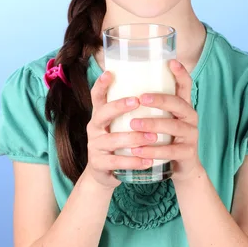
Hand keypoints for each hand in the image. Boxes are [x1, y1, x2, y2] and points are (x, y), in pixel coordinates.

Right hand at [85, 70, 157, 190]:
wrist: (104, 174)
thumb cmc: (118, 144)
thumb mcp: (118, 126)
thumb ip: (130, 112)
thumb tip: (153, 88)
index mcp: (99, 116)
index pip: (96, 97)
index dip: (101, 84)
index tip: (110, 72)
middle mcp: (94, 128)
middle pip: (102, 114)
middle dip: (119, 106)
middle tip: (138, 101)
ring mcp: (94, 147)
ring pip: (113, 139)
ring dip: (134, 138)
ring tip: (153, 137)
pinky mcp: (99, 164)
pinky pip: (117, 162)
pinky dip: (134, 162)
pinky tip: (148, 161)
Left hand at [130, 59, 203, 182]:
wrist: (183, 169)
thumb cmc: (166, 139)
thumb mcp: (163, 120)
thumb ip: (152, 106)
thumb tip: (126, 86)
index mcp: (184, 107)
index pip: (186, 86)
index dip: (181, 73)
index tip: (171, 62)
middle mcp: (190, 118)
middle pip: (179, 104)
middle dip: (160, 100)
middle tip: (141, 98)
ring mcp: (191, 136)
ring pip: (174, 127)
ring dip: (153, 124)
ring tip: (133, 124)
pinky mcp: (187, 154)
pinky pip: (170, 151)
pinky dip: (153, 151)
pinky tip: (137, 150)